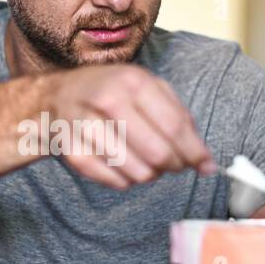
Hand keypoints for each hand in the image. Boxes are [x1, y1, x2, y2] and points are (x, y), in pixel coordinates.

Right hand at [42, 64, 216, 188]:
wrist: (58, 95)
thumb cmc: (111, 92)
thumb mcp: (146, 87)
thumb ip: (180, 118)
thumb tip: (206, 160)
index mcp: (133, 81)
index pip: (174, 126)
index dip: (194, 152)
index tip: (205, 166)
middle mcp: (108, 101)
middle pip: (158, 153)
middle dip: (174, 166)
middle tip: (174, 164)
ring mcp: (86, 127)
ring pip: (137, 172)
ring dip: (150, 174)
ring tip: (145, 160)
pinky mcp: (72, 152)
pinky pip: (114, 182)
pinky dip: (125, 180)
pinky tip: (123, 164)